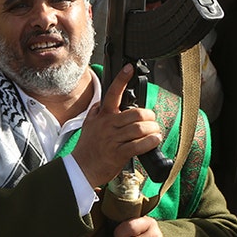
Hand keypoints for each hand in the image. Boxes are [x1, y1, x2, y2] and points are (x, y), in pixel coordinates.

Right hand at [71, 65, 162, 189]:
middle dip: (149, 116)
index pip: (112, 93)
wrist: (81, 168)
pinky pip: (139, 145)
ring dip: (153, 129)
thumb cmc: (87, 147)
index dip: (121, 79)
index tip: (129, 68)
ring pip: (140, 128)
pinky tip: (153, 141)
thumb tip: (101, 101)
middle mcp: (108, 125)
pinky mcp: (119, 153)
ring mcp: (113, 139)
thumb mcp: (88, 125)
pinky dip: (150, 142)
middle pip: (135, 113)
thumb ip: (96, 112)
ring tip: (155, 132)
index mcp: (102, 115)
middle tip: (152, 120)